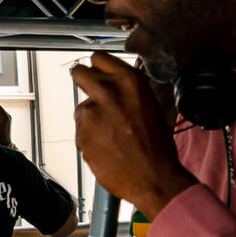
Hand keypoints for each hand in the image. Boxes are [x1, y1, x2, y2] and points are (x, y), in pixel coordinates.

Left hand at [71, 53, 196, 217]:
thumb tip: (112, 85)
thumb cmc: (157, 147)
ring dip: (91, 120)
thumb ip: (127, 91)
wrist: (153, 177)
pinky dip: (90, 139)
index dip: (96, 68)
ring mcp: (91, 112)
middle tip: (93, 97)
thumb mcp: (150, 106)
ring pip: (81, 109)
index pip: (99, 58)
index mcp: (129, 81)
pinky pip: (81, 132)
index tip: (96, 73)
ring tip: (113, 137)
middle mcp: (107, 91)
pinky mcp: (81, 133)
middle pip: (79, 73)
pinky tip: (108, 148)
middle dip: (82, 82)